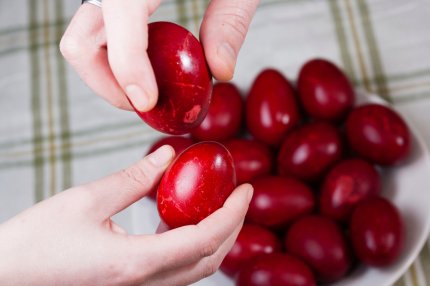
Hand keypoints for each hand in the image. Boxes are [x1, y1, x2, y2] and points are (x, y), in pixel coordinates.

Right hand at [0, 145, 252, 285]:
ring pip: (196, 270)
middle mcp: (143, 285)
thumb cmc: (34, 244)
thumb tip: (169, 156)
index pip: (203, 240)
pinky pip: (176, 271)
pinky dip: (192, 246)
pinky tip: (185, 221)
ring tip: (219, 204)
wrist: (6, 280)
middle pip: (209, 260)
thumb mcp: (86, 201)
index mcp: (134, 264)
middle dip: (232, 226)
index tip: (246, 189)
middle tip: (239, 195)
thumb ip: (135, 178)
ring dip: (215, 237)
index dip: (232, 214)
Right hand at [60, 0, 258, 111]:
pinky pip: (98, 32)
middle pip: (79, 41)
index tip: (147, 101)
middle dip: (109, 83)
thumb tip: (219, 72)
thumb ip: (230, 20)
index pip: (118, 16)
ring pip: (82, 41)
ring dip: (110, 75)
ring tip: (150, 86)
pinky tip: (148, 61)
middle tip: (146, 101)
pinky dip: (116, 57)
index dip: (127, 66)